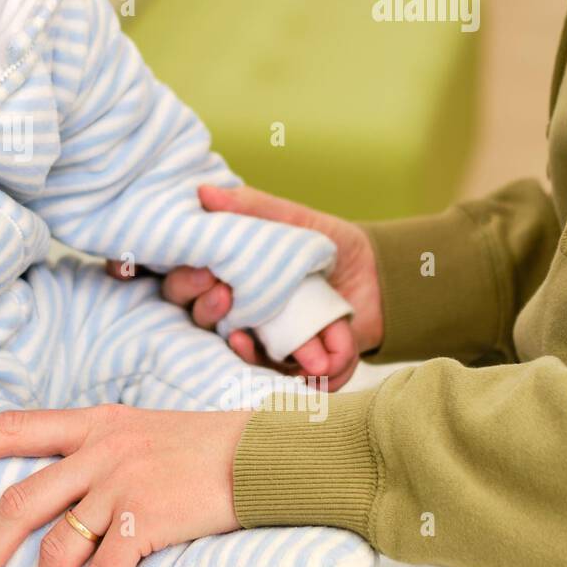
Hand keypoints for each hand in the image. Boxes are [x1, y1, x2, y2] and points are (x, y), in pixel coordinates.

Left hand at [0, 403, 252, 566]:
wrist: (268, 455)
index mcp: (92, 423)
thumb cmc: (205, 448)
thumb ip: (97, 448)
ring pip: (57, 548)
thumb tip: (59, 480)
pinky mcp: (150, 518)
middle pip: (17, 500)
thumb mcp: (141, 429)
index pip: (10, 427)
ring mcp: (123, 483)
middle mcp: (99, 449)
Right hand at [106, 184, 382, 383]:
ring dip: (238, 342)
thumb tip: (202, 191)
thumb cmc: (330, 247)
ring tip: (244, 333)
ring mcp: (262, 341)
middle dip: (205, 307)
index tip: (199, 267)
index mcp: (229, 276)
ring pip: (232, 349)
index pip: (186, 282)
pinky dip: (278, 367)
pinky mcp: (291, 366)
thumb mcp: (294, 221)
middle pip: (200, 318)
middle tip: (222, 292)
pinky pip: (276, 374)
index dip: (183, 279)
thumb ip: (251, 208)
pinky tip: (283, 357)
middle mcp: (238, 312)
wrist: (383, 280)